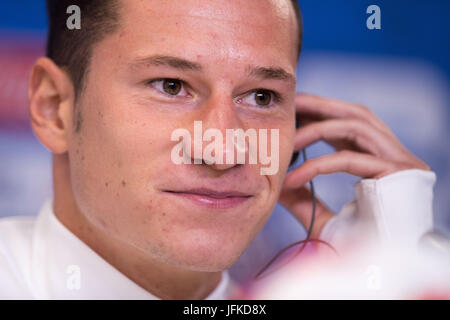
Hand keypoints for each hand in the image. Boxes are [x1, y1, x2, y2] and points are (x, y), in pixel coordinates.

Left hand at [279, 93, 430, 238]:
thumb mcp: (322, 220)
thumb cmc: (358, 250)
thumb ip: (303, 200)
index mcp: (379, 161)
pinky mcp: (399, 174)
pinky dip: (317, 165)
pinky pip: (349, 159)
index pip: (350, 126)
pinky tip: (291, 179)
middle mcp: (393, 156)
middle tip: (290, 102)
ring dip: (316, 129)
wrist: (381, 274)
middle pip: (356, 114)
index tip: (293, 111)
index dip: (321, 114)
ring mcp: (400, 162)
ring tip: (286, 140)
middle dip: (321, 105)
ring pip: (356, 125)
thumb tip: (276, 183)